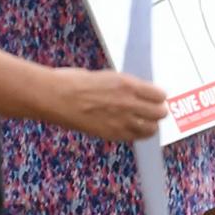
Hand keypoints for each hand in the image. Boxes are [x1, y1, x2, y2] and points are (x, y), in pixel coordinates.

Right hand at [54, 69, 168, 142]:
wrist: (55, 97)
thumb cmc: (75, 82)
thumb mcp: (107, 76)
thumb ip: (125, 86)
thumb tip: (138, 91)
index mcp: (128, 84)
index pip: (159, 95)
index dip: (158, 96)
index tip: (156, 97)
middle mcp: (128, 103)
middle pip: (159, 113)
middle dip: (158, 111)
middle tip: (153, 110)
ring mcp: (120, 120)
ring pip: (151, 128)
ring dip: (150, 125)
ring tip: (146, 122)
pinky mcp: (110, 134)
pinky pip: (134, 138)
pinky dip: (137, 135)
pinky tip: (133, 130)